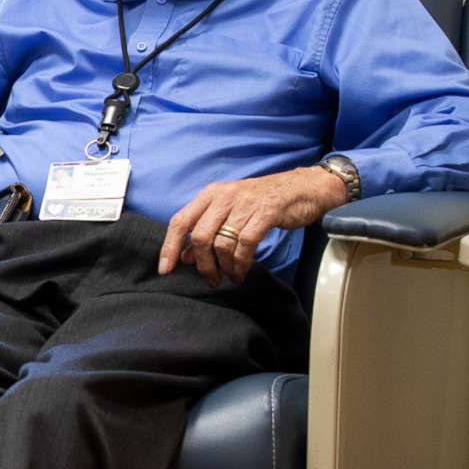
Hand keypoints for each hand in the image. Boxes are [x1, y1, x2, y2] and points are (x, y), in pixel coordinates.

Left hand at [159, 165, 350, 284]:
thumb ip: (207, 231)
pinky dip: (241, 263)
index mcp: (210, 195)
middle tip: (210, 279)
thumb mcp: (230, 212)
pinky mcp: (266, 212)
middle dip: (202, 265)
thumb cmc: (263, 202)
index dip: (169, 247)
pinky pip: (245, 244)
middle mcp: (224, 196)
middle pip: (200, 236)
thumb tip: (185, 256)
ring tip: (230, 276)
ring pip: (222, 243)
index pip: (180, 221)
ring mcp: (244, 203)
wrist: (302, 188)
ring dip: (224, 267)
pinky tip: (242, 271)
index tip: (165, 270)